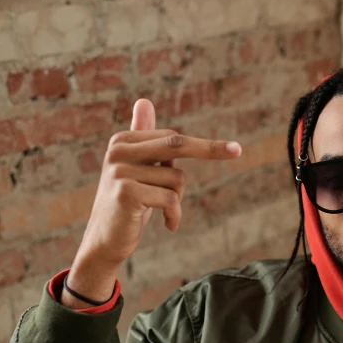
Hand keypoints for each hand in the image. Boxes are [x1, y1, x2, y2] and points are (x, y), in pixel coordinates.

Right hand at [70, 99, 241, 290]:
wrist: (105, 241)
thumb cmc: (129, 204)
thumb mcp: (139, 169)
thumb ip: (145, 138)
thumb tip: (144, 100)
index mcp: (123, 140)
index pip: (172, 138)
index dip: (202, 147)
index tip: (232, 149)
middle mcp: (118, 151)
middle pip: (176, 144)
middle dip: (210, 148)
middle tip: (238, 150)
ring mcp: (120, 171)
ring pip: (176, 179)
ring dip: (177, 200)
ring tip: (161, 211)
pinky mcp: (126, 192)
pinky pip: (170, 199)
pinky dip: (175, 215)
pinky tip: (168, 224)